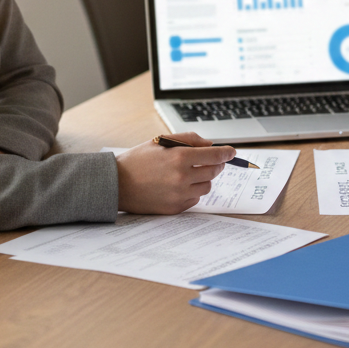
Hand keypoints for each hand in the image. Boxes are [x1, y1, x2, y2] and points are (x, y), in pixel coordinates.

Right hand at [116, 132, 234, 214]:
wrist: (116, 184)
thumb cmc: (138, 160)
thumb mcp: (161, 141)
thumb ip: (188, 139)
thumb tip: (210, 145)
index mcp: (180, 157)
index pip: (214, 155)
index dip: (226, 153)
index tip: (232, 152)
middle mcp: (182, 177)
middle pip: (214, 172)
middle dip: (215, 164)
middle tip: (209, 161)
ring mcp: (179, 195)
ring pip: (206, 187)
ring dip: (203, 179)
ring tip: (189, 173)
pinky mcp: (174, 208)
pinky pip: (194, 200)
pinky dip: (192, 192)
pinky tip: (178, 185)